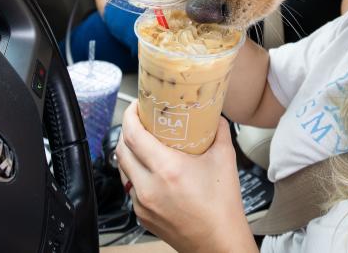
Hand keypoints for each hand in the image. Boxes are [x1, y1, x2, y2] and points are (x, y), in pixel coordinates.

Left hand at [116, 103, 256, 252]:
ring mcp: (142, 203)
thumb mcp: (225, 159)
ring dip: (129, 152)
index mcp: (167, 170)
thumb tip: (213, 116)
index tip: (137, 107)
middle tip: (140, 121)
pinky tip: (150, 169)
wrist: (218, 243)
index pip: (133, 135)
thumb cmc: (222, 208)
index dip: (130, 116)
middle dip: (127, 130)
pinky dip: (135, 173)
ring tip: (144, 143)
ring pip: (122, 169)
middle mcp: (149, 187)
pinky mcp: (141, 215)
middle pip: (121, 149)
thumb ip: (218, 131)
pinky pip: (130, 187)